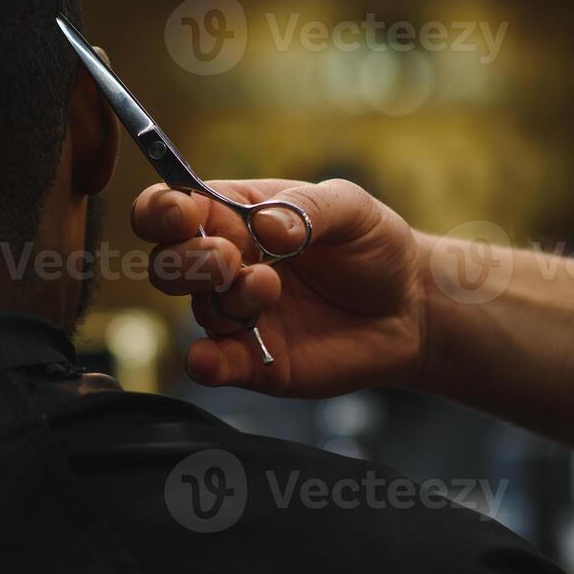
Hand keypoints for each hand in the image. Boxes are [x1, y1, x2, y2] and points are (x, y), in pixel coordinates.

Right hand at [131, 179, 425, 395]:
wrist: (410, 307)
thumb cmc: (373, 246)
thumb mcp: (351, 208)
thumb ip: (306, 209)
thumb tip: (266, 225)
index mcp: (235, 216)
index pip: (172, 209)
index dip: (162, 210)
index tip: (183, 214)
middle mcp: (227, 265)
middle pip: (169, 263)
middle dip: (188, 259)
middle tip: (231, 258)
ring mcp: (238, 315)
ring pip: (200, 309)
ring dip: (226, 298)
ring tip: (270, 288)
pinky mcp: (253, 361)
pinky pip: (213, 365)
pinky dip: (205, 363)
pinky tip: (210, 359)